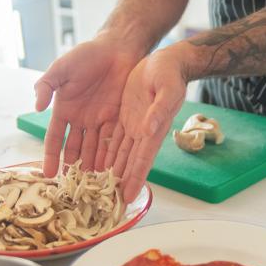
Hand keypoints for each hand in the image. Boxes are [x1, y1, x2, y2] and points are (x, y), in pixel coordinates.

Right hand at [34, 35, 144, 176]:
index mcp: (64, 110)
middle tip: (72, 189)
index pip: (55, 139)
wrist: (117, 48)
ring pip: (94, 150)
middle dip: (74, 169)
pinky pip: (113, 142)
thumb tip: (36, 106)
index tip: (48, 174)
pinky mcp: (118, 119)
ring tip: (93, 186)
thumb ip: (46, 85)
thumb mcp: (61, 68)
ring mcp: (100, 121)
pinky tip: (112, 172)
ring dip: (93, 168)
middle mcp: (81, 120)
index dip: (51, 156)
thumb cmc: (86, 55)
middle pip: (75, 150)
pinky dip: (111, 157)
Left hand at [105, 47, 188, 200]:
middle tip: (109, 203)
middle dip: (120, 183)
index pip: (143, 159)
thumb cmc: (170, 74)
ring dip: (109, 172)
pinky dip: (104, 153)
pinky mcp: (124, 117)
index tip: (128, 197)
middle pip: (129, 163)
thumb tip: (148, 128)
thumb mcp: (167, 88)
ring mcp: (133, 126)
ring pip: (118, 154)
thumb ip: (159, 109)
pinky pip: (111, 139)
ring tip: (97, 189)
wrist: (165, 61)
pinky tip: (95, 165)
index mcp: (154, 129)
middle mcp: (143, 133)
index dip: (135, 179)